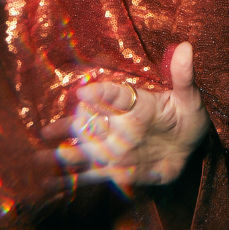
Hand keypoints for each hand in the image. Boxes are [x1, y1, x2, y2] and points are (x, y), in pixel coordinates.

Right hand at [45, 43, 209, 188]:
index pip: (117, 96)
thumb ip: (183, 75)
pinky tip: (51, 182)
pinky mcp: (116, 169)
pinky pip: (92, 174)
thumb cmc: (187, 116)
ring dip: (63, 154)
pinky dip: (72, 178)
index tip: (84, 94)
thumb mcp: (189, 97)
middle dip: (68, 128)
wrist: (189, 146)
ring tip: (39, 159)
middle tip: (46, 132)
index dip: (101, 94)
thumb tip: (185, 47)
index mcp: (136, 104)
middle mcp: (119, 125)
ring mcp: (115, 148)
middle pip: (90, 124)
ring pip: (84, 149)